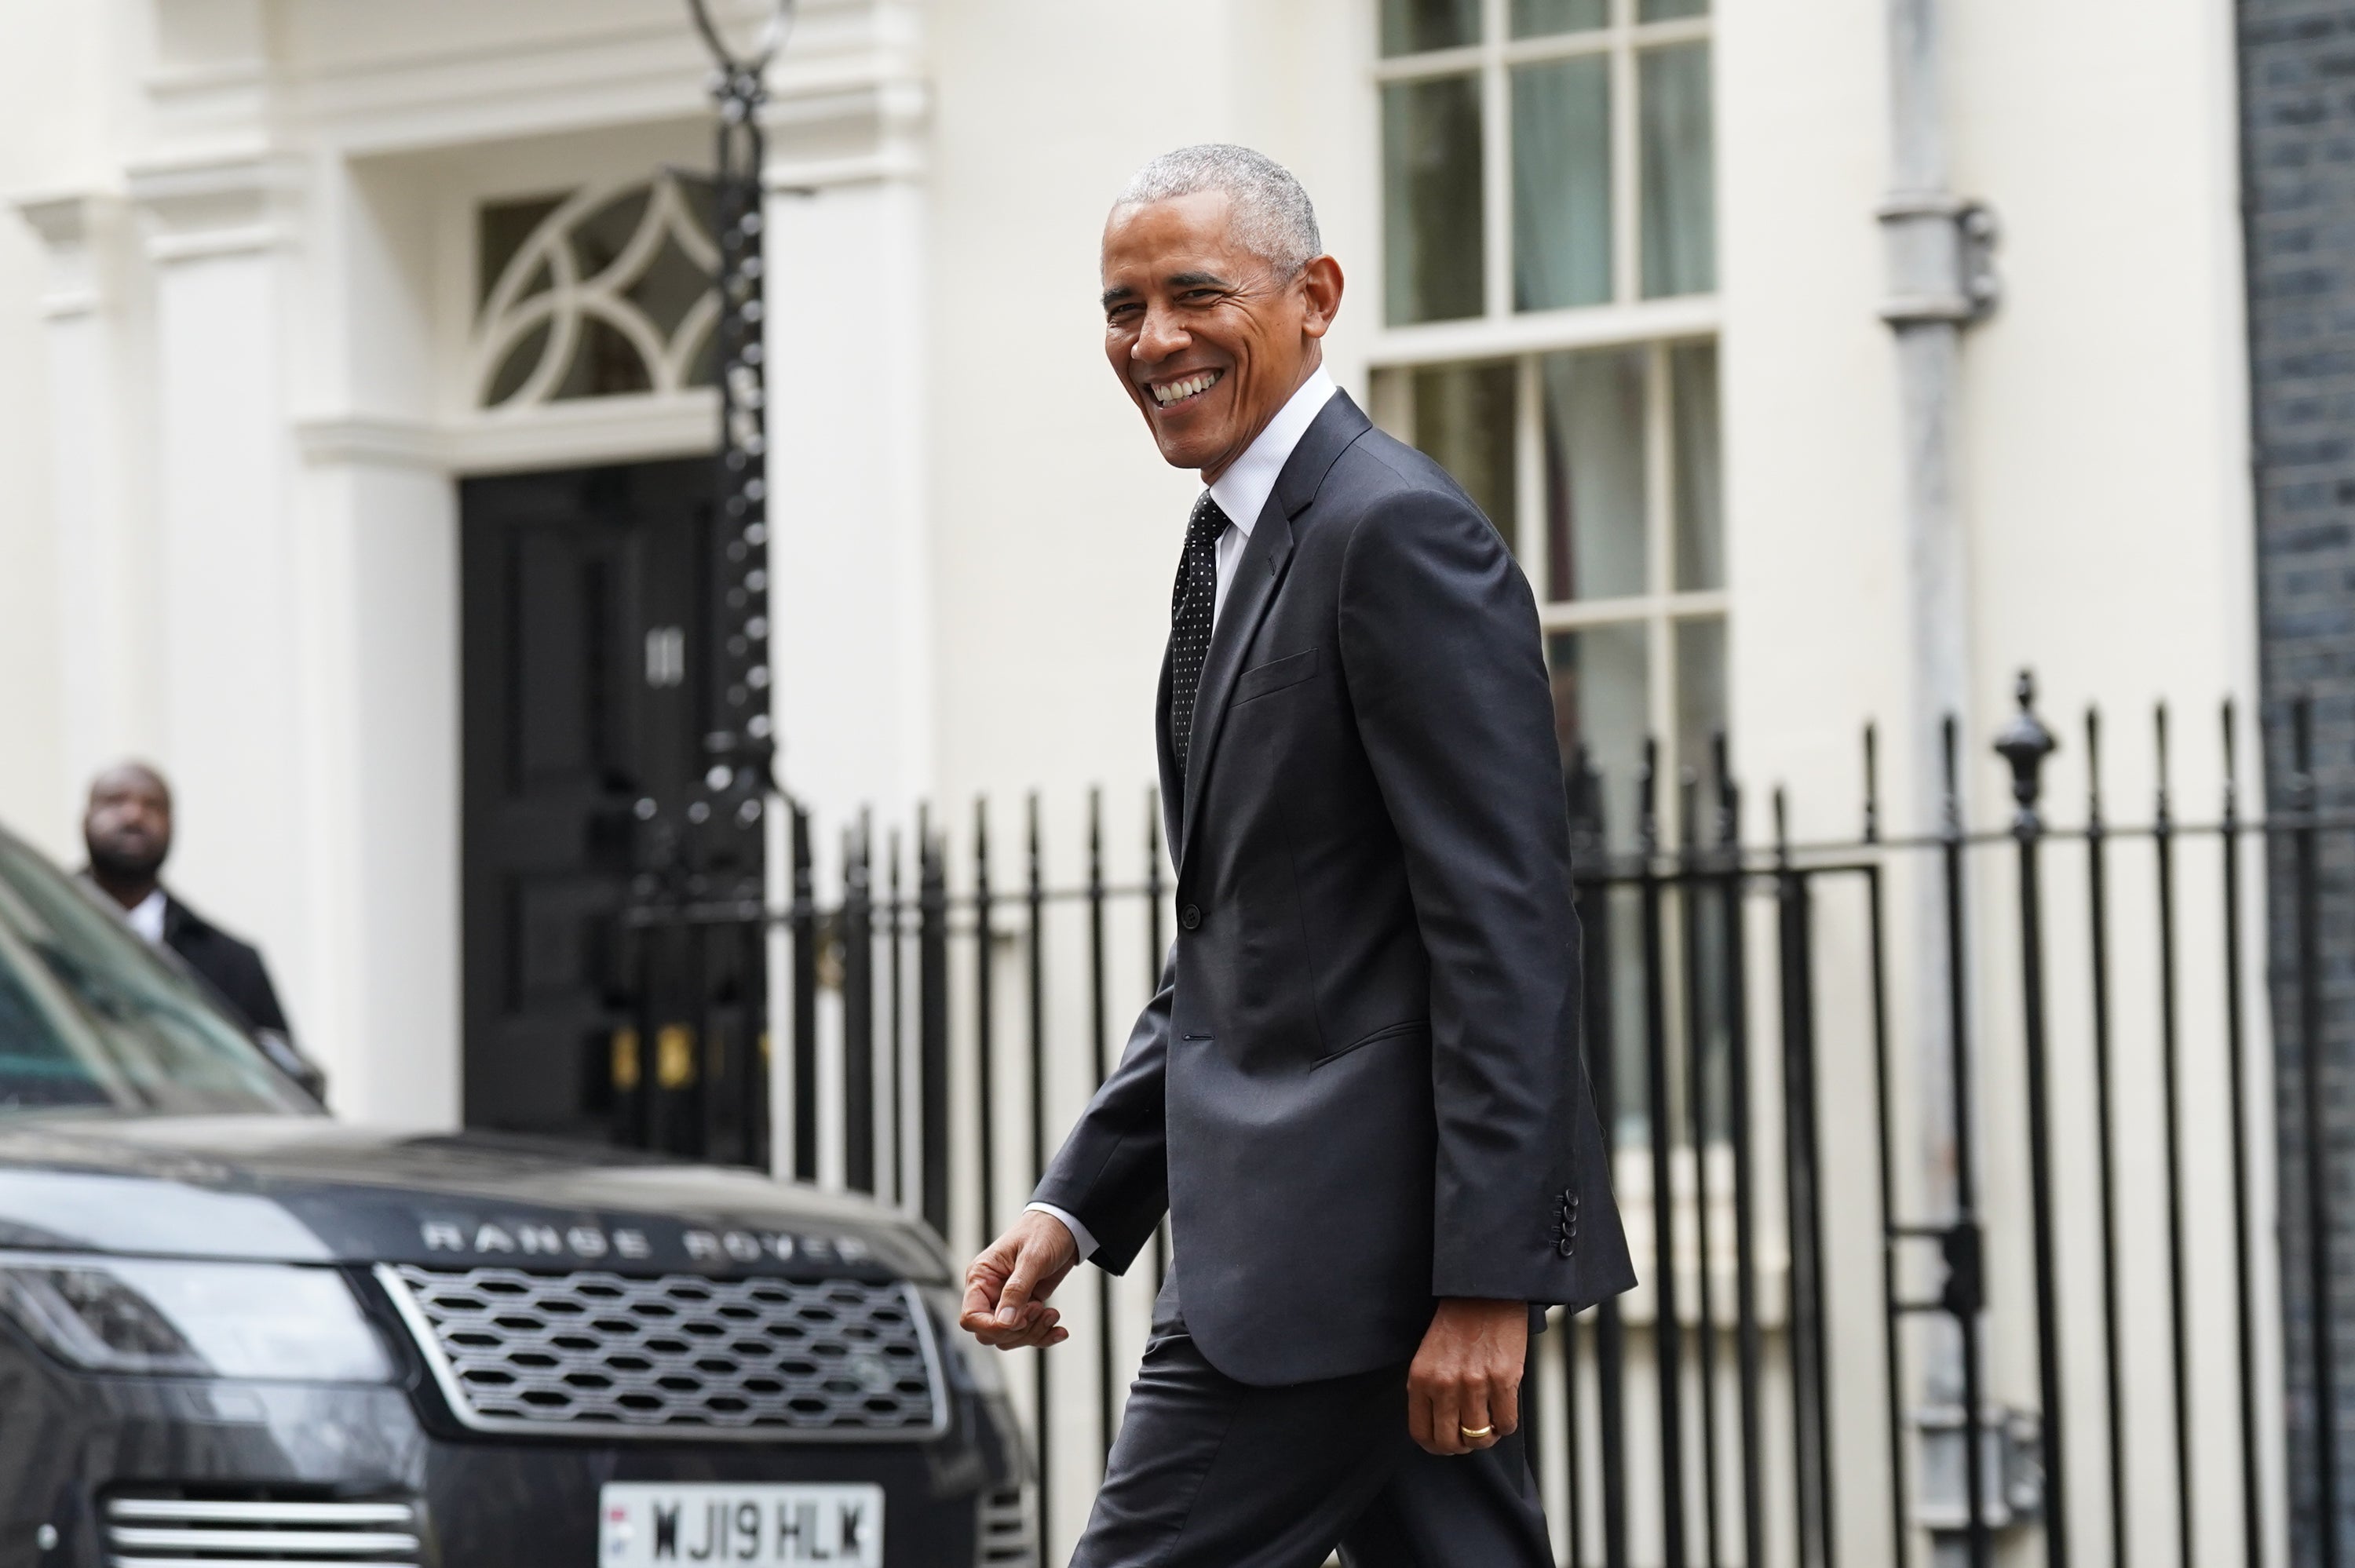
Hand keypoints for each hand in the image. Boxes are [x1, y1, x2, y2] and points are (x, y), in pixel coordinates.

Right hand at [959, 1210, 1080, 1350]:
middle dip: (1018, 1330)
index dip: (993, 1327)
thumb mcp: (1032, 1258)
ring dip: (1033, 1333)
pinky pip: (1027, 1333)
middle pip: (990, 1333)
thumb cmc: (1045, 1232)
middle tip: (1039, 1309)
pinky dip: (1043, 1336)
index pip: (971, 1316)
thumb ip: (1017, 1290)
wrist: (1066, 1228)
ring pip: (1009, 1337)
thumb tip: (1004, 1322)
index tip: (1020, 1319)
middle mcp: (989, 1291)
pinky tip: (1059, 1330)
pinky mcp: (1024, 1307)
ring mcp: (1006, 1301)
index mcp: (981, 1276)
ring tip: (1053, 1314)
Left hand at [1407, 1298, 1526, 1455]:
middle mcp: (1444, 1385)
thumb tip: (1441, 1426)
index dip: (1435, 1446)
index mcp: (1421, 1379)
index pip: (1421, 1433)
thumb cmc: (1457, 1323)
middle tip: (1470, 1436)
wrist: (1484, 1293)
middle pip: (1450, 1442)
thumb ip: (1430, 1390)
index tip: (1446, 1444)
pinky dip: (1505, 1425)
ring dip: (1486, 1437)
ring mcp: (1474, 1384)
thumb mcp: (1428, 1356)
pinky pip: (1506, 1423)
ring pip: (1479, 1437)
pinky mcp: (1503, 1380)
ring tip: (1489, 1423)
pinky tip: (1503, 1411)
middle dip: (1461, 1446)